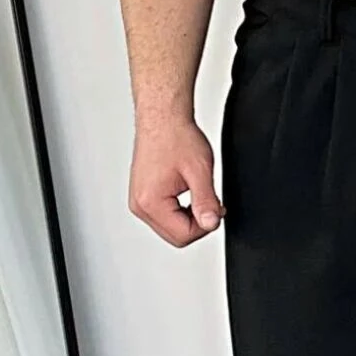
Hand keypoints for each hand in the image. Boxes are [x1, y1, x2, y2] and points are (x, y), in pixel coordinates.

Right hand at [129, 114, 223, 246]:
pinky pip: (164, 216)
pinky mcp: (142, 197)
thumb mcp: (199, 171)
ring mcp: (139, 202)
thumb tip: (211, 224)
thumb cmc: (176, 137)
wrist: (163, 119)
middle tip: (211, 202)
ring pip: (171, 227)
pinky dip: (180, 210)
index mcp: (150, 202)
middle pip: (175, 236)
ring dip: (189, 216)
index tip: (216, 208)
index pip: (183, 235)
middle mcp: (139, 205)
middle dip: (197, 223)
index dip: (205, 225)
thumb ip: (206, 202)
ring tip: (197, 191)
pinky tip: (188, 193)